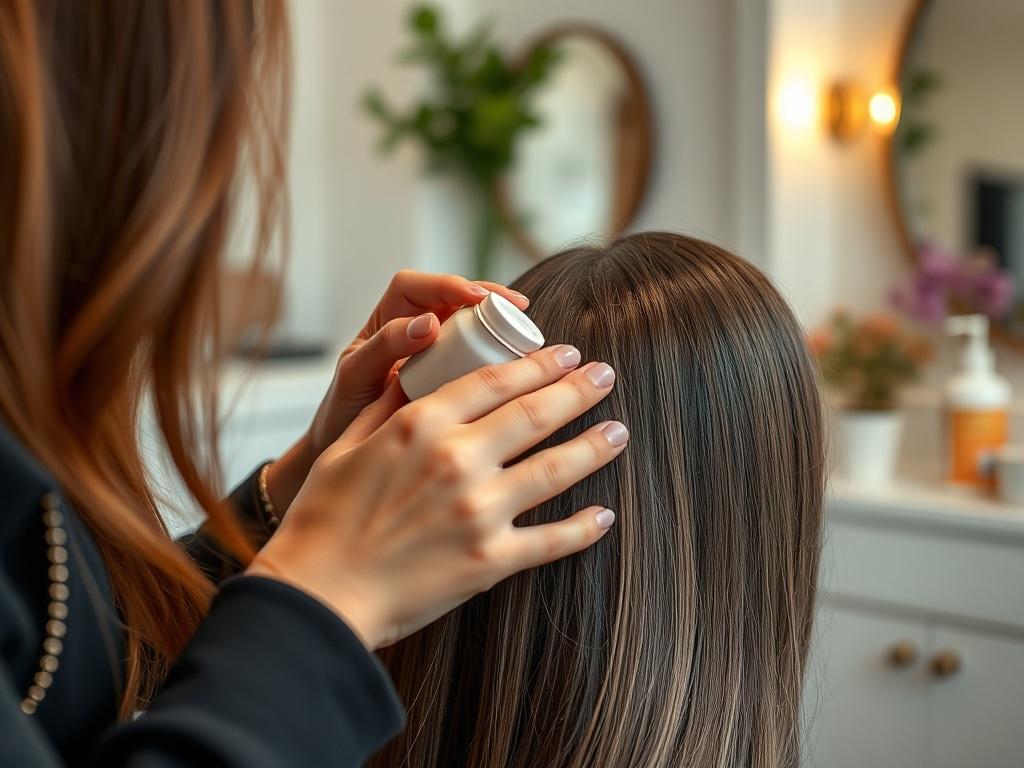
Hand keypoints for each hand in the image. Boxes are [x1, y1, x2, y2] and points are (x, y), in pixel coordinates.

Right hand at [247, 344, 626, 648]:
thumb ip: (385, 407)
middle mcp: (458, 460)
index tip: (564, 352)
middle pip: (536, 414)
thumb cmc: (323, 520)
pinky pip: (551, 540)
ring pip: (555, 469)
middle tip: (605, 374)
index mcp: (421, 425)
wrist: (319, 595)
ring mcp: (479, 511)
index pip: (496, 381)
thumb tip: (412, 374)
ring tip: (618, 430)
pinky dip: (583, 527)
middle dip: (578, 389)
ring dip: (594, 446)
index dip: (537, 363)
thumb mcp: (345, 447)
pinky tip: (605, 514)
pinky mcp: (491, 560)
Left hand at [265, 270, 528, 511]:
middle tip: (518, 310)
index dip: (448, 284)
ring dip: (499, 325)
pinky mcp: (452, 377)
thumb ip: (385, 347)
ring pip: (471, 325)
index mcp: (385, 322)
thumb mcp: (358, 378)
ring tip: (526, 335)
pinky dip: (499, 358)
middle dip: (488, 298)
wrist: (346, 455)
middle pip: (454, 298)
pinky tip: (521, 368)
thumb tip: (428, 323)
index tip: (476, 299)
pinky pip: (478, 357)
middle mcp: (411, 331)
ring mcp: (434, 354)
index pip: (417, 287)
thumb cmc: (344, 416)